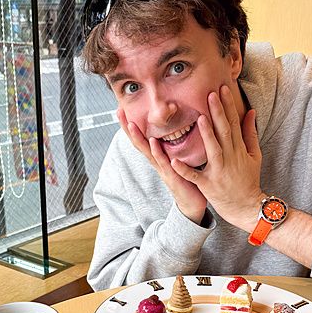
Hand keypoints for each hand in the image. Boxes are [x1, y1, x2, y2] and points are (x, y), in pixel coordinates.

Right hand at [117, 108, 206, 223]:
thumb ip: (172, 146)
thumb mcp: (177, 159)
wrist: (192, 203)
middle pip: (138, 143)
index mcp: (158, 157)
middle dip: (127, 127)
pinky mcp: (172, 176)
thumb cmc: (186, 180)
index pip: (142, 137)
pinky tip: (153, 142)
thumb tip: (172, 128)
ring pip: (147, 152)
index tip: (122, 108)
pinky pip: (163, 163)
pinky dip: (157, 153)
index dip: (131, 125)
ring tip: (130, 124)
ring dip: (138, 138)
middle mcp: (156, 162)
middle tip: (118, 112)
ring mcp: (162, 169)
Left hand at [169, 86, 262, 229]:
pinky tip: (174, 161)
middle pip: (224, 132)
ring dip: (206, 134)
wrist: (247, 207)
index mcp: (238, 149)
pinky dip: (184, 169)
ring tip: (200, 118)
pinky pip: (194, 177)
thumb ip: (250, 133)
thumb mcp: (254, 155)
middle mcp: (229, 158)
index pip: (233, 123)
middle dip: (218, 112)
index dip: (228, 105)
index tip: (223, 88)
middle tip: (210, 94)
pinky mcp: (208, 185)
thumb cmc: (248, 179)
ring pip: (212, 150)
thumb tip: (250, 111)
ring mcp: (218, 172)